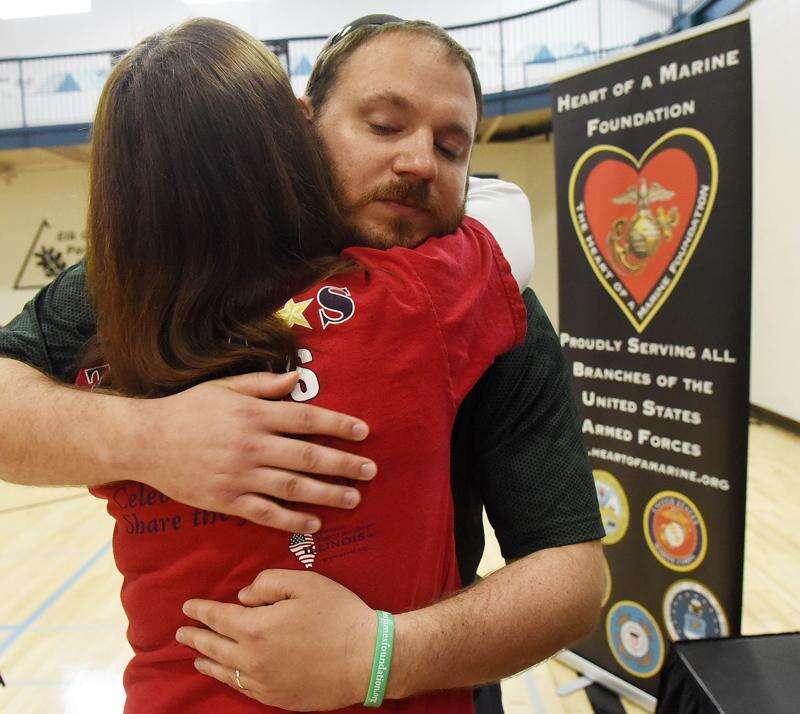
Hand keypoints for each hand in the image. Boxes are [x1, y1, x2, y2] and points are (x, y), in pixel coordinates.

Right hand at [125, 371, 376, 532]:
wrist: (146, 441)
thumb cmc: (189, 409)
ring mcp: (240, 476)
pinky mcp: (226, 500)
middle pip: (308, 456)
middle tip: (370, 471)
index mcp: (254, 415)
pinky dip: (292, 520)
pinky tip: (314, 523)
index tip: (364, 432)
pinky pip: (266, 513)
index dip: (339, 425)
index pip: (308, 419)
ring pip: (293, 487)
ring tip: (353, 498)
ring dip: (327, 494)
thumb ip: (264, 385)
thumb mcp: (225, 388)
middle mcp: (252, 445)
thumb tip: (299, 378)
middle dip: (344, 464)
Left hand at [177, 570, 376, 710]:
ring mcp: (263, 682)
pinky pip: (243, 687)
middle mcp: (252, 658)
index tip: (188, 606)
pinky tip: (227, 674)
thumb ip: (269, 583)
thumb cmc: (337, 614)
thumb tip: (243, 597)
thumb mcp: (305, 583)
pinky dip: (228, 678)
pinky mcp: (276, 697)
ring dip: (206, 661)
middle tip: (181, 632)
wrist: (366, 658)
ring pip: (224, 671)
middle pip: (214, 647)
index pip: (218, 617)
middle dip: (195, 637)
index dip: (201, 610)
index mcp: (256, 627)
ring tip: (195, 658)